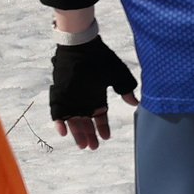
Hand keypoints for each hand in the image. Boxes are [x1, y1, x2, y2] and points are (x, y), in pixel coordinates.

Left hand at [49, 25, 139, 150]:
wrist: (82, 46)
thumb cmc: (100, 59)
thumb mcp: (118, 76)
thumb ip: (126, 90)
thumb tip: (135, 103)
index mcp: (96, 96)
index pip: (99, 116)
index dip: (102, 127)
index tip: (106, 137)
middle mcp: (83, 100)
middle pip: (85, 122)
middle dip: (89, 135)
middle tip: (92, 147)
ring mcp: (71, 98)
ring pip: (72, 121)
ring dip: (76, 133)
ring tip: (82, 145)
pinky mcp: (60, 96)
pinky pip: (57, 113)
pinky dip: (59, 123)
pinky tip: (63, 132)